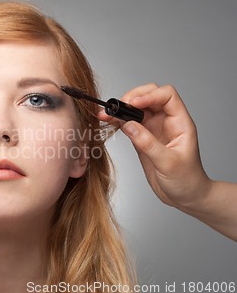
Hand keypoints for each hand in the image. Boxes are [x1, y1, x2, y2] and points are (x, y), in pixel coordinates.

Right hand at [98, 83, 210, 209]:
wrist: (185, 196)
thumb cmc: (187, 180)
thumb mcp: (168, 163)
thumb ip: (148, 143)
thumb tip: (128, 125)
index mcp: (180, 123)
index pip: (166, 96)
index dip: (149, 95)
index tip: (133, 104)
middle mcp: (167, 122)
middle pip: (149, 96)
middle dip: (132, 97)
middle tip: (118, 108)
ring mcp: (153, 129)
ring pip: (136, 109)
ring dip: (121, 109)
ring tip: (105, 114)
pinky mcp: (142, 138)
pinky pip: (128, 123)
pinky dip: (117, 121)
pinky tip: (108, 122)